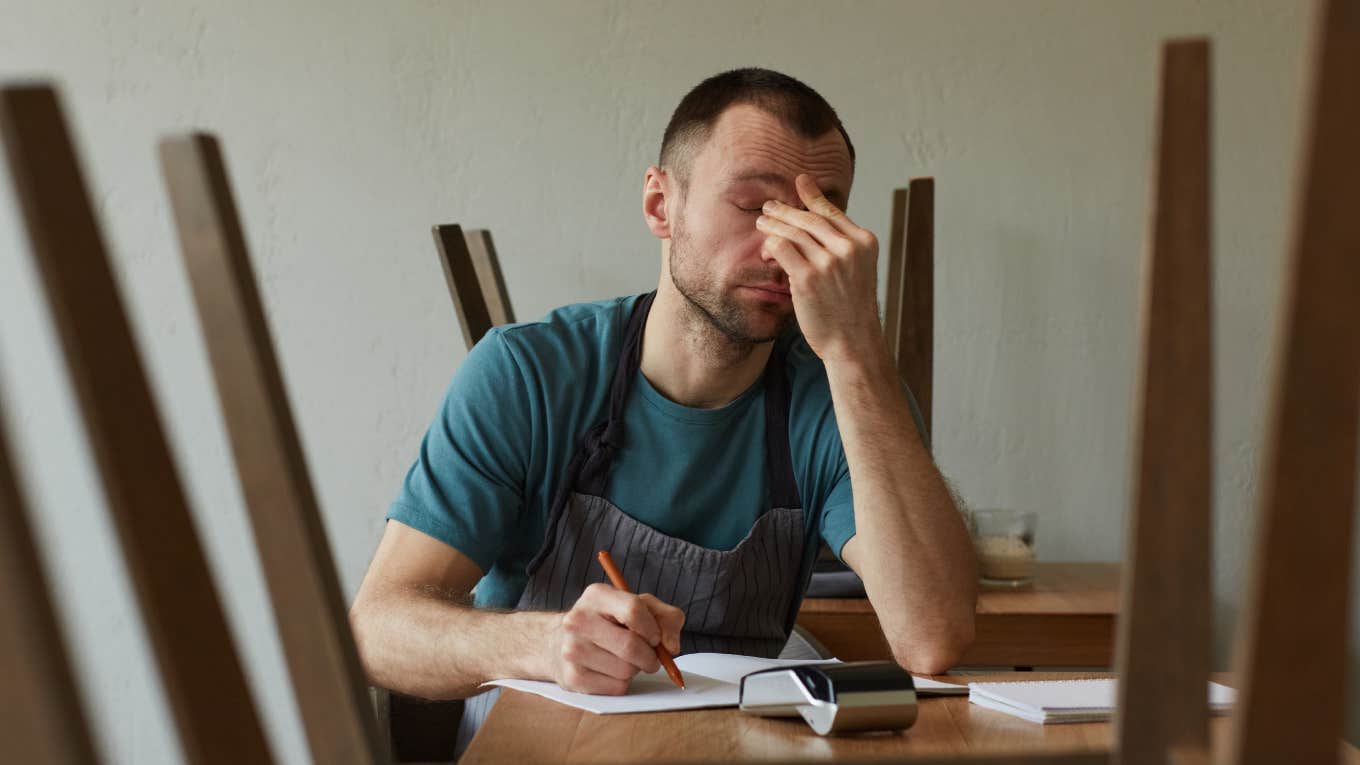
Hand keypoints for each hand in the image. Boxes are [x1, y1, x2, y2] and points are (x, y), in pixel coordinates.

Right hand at [546, 583, 683, 694]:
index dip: (652, 628)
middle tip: (650, 657)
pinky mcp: (573, 678)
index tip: (655, 638)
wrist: (559, 643)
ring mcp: (572, 650)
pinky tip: (612, 672)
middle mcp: (578, 620)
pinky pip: (616, 688)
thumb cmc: (609, 623)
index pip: (633, 610)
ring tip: (625, 660)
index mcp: (596, 595)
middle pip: (631, 646)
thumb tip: (671, 647)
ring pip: (626, 670)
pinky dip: (623, 683)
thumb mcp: (638, 607)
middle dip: (650, 656)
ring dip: (635, 670)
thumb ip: (666, 618)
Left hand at [755, 174, 884, 364]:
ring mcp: (828, 262)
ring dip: (773, 225)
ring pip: (793, 231)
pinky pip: (782, 249)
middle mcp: (848, 248)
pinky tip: (766, 250)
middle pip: (809, 219)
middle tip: (769, 206)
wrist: (853, 341)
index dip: (813, 195)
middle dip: (785, 210)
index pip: (832, 212)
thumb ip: (842, 246)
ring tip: (762, 222)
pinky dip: (771, 245)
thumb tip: (818, 222)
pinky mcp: (807, 278)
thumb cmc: (850, 308)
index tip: (800, 181)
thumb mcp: (857, 270)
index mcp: (864, 242)